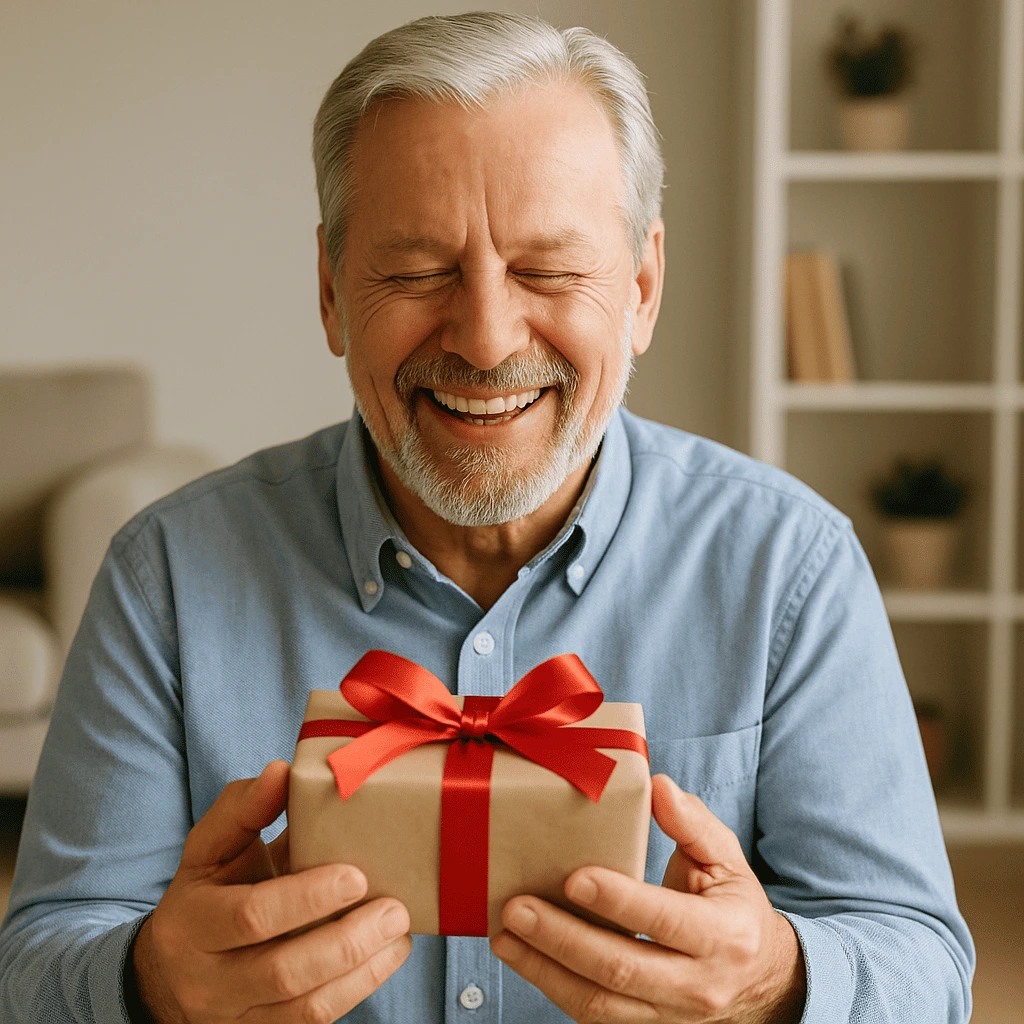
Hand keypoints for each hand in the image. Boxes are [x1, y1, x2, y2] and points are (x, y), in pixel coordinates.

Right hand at [131, 761, 411, 1022]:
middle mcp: (207, 979)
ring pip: (305, 1008)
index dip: (308, 897)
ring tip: (400, 932)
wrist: (166, 975)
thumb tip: (281, 771)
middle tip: (395, 909)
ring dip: (363, 970)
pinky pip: (313, 1023)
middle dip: (348, 940)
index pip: (252, 916)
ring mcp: (234, 1016)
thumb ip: (242, 808)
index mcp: (192, 922)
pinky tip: (386, 957)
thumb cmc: (205, 894)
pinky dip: (358, 990)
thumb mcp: (208, 848)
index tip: (356, 875)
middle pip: (284, 971)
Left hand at [490, 774, 804, 1022]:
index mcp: (723, 935)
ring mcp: (669, 1016)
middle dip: (562, 937)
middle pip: (621, 969)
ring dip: (545, 970)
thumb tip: (658, 787)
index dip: (618, 901)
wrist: (760, 981)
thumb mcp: (727, 859)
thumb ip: (693, 823)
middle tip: (517, 907)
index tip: (574, 878)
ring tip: (505, 936)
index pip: (665, 919)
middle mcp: (698, 984)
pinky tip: (524, 958)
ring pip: (600, 1004)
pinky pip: (594, 1018)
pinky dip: (553, 988)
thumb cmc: (733, 907)